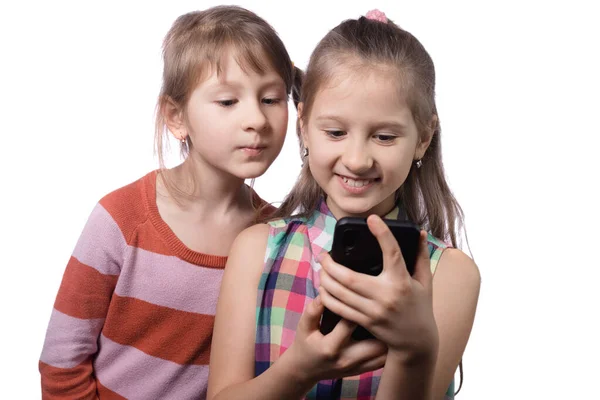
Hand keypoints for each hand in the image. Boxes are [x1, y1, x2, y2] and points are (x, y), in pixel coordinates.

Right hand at [284, 295, 387, 384]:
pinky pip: (382, 362)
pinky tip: (389, 335)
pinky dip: (388, 349)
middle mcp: (346, 359)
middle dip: (382, 325)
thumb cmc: (305, 344)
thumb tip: (324, 292)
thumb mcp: (304, 326)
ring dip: (388, 338)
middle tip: (386, 308)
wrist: (305, 370)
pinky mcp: (361, 371)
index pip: (350, 324)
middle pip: (375, 343)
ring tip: (391, 320)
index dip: (360, 308)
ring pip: (383, 354)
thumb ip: (313, 310)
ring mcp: (355, 368)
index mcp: (330, 347)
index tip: (366, 295)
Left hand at [318, 215, 438, 362]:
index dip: (382, 234)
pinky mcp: (365, 322)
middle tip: (324, 255)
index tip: (371, 219)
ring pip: (340, 294)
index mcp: (402, 281)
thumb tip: (419, 232)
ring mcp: (373, 311)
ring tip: (321, 269)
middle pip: (350, 277)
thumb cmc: (420, 307)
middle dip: (331, 265)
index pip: (392, 253)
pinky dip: (327, 297)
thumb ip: (420, 256)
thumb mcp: (424, 281)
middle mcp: (386, 296)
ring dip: (325, 280)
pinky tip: (323, 288)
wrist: (417, 342)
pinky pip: (339, 309)